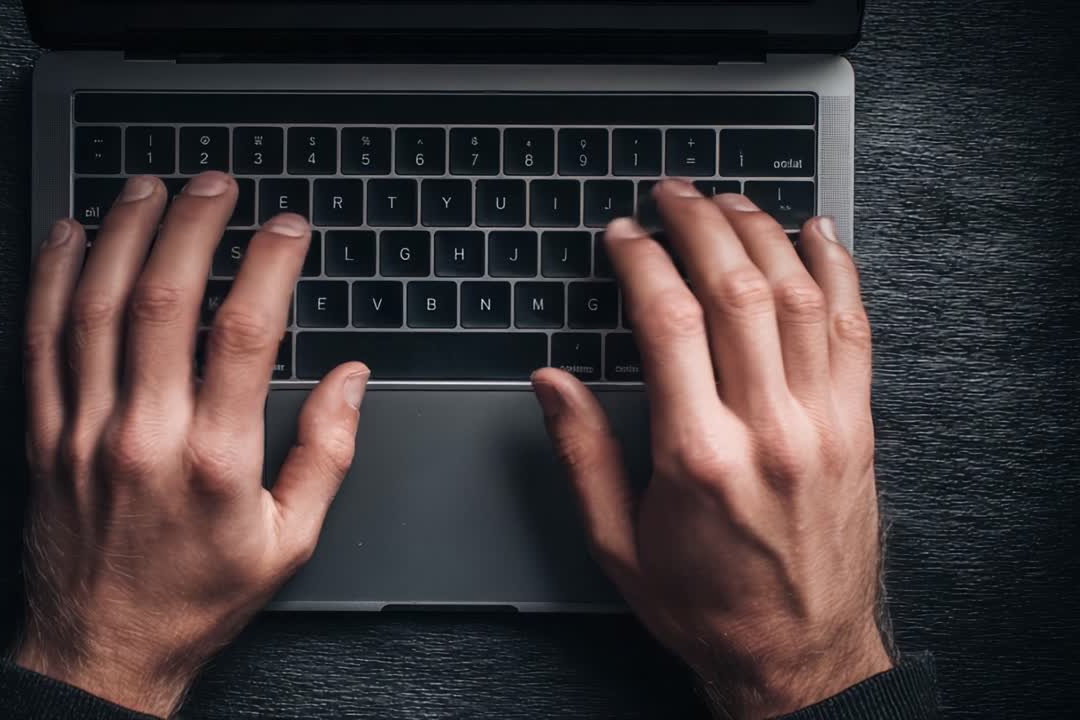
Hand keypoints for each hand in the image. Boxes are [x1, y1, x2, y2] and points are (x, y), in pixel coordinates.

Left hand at [17, 173, 369, 716]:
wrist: (102, 652)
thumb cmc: (197, 598)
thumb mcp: (290, 541)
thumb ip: (326, 454)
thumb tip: (351, 379)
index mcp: (216, 460)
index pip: (245, 333)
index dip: (270, 264)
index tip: (287, 227)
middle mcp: (145, 435)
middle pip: (165, 301)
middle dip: (194, 225)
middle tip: (216, 182)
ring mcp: (85, 432)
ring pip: (95, 308)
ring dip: (123, 235)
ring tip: (148, 187)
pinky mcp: (42, 437)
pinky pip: (38, 343)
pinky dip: (49, 281)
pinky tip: (68, 238)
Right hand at [532, 179, 889, 718]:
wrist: (798, 655)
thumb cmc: (705, 605)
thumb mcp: (615, 543)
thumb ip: (582, 453)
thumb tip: (551, 381)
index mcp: (697, 455)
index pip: (667, 319)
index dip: (640, 259)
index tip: (622, 235)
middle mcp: (767, 429)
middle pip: (735, 290)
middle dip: (699, 224)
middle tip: (672, 193)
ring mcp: (822, 424)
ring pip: (798, 296)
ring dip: (761, 234)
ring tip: (729, 201)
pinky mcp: (857, 428)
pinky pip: (854, 330)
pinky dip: (836, 271)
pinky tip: (815, 236)